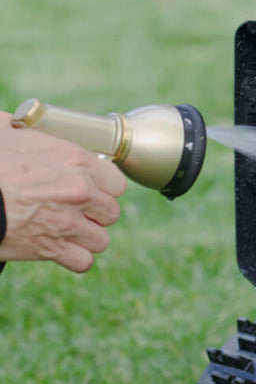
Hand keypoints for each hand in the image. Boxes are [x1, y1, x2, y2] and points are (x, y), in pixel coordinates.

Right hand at [0, 114, 126, 272]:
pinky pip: (82, 261)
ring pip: (101, 239)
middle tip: (76, 211)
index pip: (117, 181)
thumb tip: (24, 121)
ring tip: (68, 231)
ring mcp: (68, 223)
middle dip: (96, 214)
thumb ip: (30, 130)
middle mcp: (80, 192)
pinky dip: (74, 258)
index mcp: (76, 161)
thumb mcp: (8, 130)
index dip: (104, 187)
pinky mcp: (51, 249)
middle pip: (111, 212)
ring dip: (87, 237)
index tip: (91, 188)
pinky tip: (61, 250)